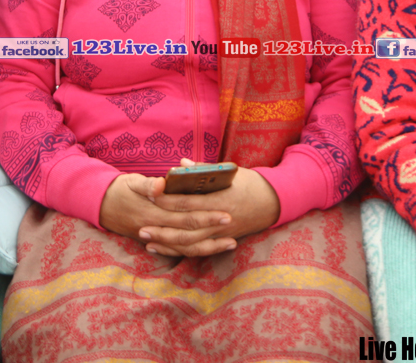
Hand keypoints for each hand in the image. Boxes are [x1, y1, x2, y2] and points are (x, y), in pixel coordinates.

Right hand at [100, 171, 234, 256]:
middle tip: (233, 224)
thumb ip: (147, 184)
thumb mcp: (130, 181)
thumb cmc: (119, 190)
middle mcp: (156, 227)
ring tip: (231, 242)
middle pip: (190, 232)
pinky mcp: (156, 241)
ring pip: (187, 247)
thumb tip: (162, 184)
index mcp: (153, 210)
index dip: (206, 214)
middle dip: (213, 229)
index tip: (225, 211)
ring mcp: (156, 237)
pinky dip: (196, 251)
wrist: (100, 207)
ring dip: (210, 246)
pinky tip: (211, 249)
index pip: (185, 214)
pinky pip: (179, 251)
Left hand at [139, 158, 280, 256]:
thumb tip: (181, 165)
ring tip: (146, 240)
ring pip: (190, 244)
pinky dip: (179, 251)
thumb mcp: (230, 172)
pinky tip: (162, 248)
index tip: (151, 195)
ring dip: (167, 243)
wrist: (273, 203)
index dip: (169, 200)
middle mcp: (220, 220)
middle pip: (186, 228)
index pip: (189, 201)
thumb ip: (204, 169)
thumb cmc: (249, 183)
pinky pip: (198, 250)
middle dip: (163, 228)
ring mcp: (221, 233)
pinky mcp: (222, 240)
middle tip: (141, 226)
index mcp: (221, 198)